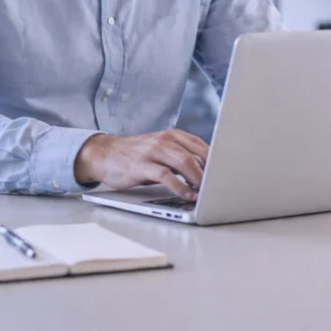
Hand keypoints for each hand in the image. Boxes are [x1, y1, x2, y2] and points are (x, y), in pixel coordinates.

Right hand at [74, 130, 208, 200]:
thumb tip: (206, 173)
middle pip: (195, 154)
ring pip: (183, 162)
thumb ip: (180, 157)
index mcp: (172, 135)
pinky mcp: (141, 165)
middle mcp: (164, 140)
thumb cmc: (136, 155)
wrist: (104, 154)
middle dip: (210, 172)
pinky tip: (188, 195)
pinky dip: (180, 186)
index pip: (201, 146)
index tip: (227, 175)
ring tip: (207, 193)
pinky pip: (166, 175)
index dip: (216, 161)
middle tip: (220, 187)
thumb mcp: (160, 151)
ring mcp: (152, 151)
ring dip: (198, 179)